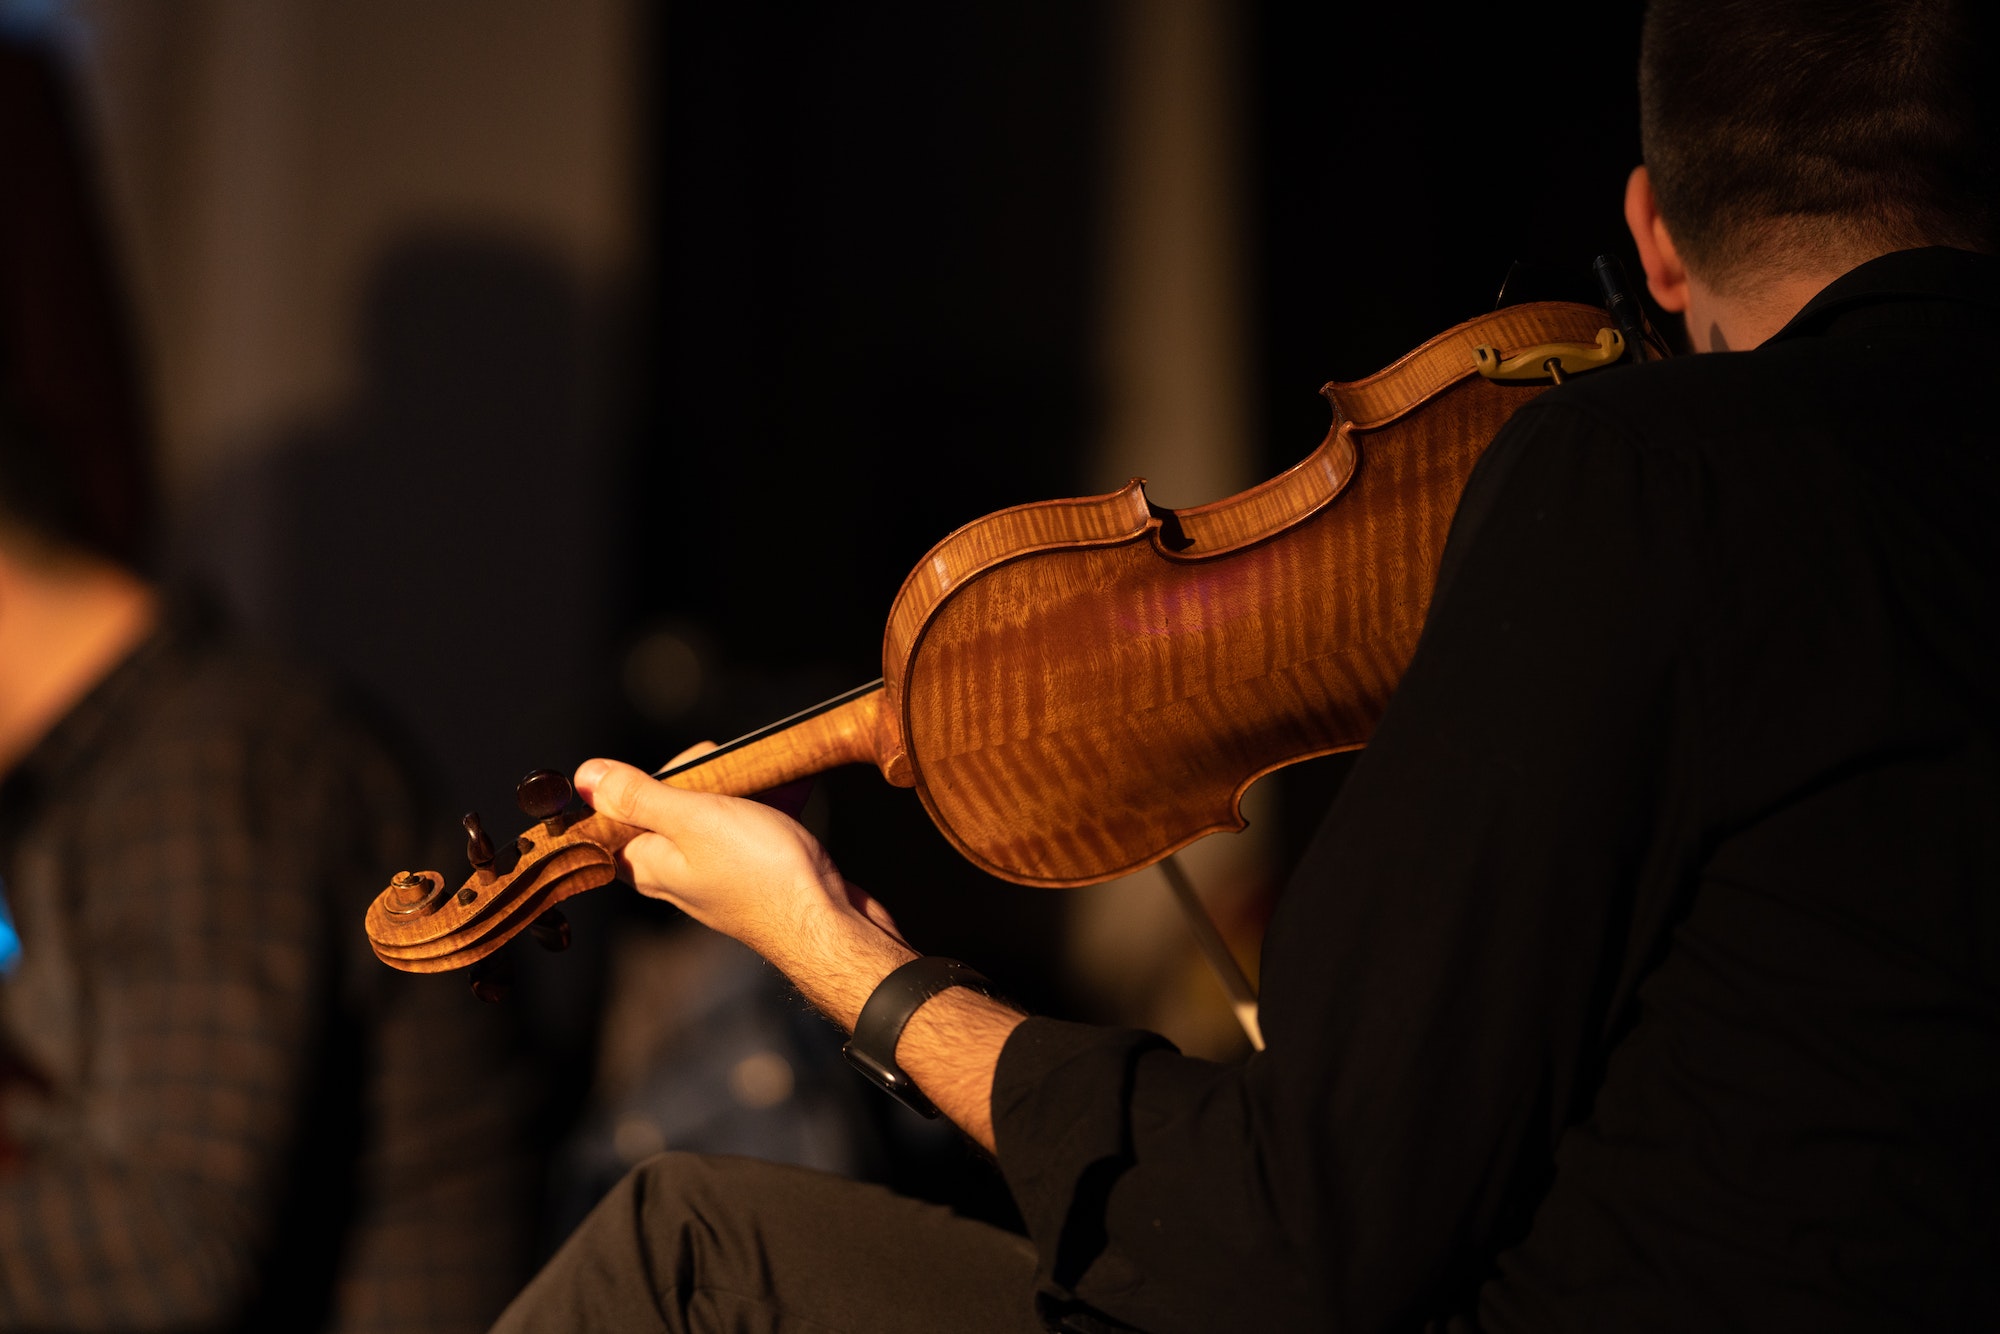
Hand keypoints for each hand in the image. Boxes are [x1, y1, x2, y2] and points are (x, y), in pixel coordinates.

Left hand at [577, 750, 1023, 1150]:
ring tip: (763, 780)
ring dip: (735, 789)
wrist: (829, 923)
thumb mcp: (694, 818)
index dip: (644, 779)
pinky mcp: (753, 876)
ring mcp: (716, 877)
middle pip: (666, 808)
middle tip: (729, 771)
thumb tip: (585, 778)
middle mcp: (676, 875)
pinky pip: (746, 829)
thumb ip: (639, 796)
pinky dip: (763, 807)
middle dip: (698, 777)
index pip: (617, 814)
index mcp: (649, 864)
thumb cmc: (764, 874)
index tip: (683, 768)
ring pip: (710, 815)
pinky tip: (784, 797)